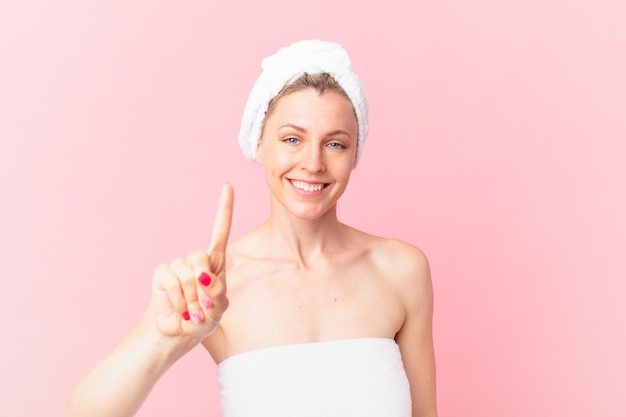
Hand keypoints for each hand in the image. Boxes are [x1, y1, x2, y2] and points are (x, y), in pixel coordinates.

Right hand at [150, 184, 233, 340]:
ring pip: (185, 273)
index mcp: (216, 262)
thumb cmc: (204, 318)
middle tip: (203, 304)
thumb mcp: (218, 309)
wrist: (180, 333)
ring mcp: (178, 266)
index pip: (221, 231)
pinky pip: (170, 281)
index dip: (224, 209)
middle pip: (200, 257)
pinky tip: (178, 308)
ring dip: (190, 297)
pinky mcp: (162, 274)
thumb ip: (217, 293)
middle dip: (202, 282)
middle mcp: (196, 260)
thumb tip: (204, 278)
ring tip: (191, 310)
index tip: (228, 186)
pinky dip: (176, 298)